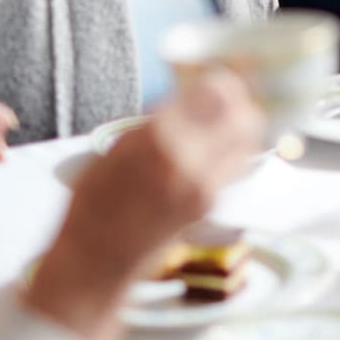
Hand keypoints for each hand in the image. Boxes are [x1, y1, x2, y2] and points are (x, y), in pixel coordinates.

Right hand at [24, 70, 264, 339]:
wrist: (95, 263)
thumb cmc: (92, 208)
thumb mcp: (113, 152)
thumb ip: (153, 123)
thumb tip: (183, 98)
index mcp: (159, 141)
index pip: (213, 94)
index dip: (219, 80)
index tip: (215, 76)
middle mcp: (190, 163)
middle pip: (244, 116)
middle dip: (238, 100)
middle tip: (225, 94)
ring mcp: (206, 188)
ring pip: (246, 141)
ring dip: (239, 123)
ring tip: (220, 118)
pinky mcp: (210, 206)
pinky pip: (234, 165)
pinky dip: (230, 149)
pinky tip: (211, 146)